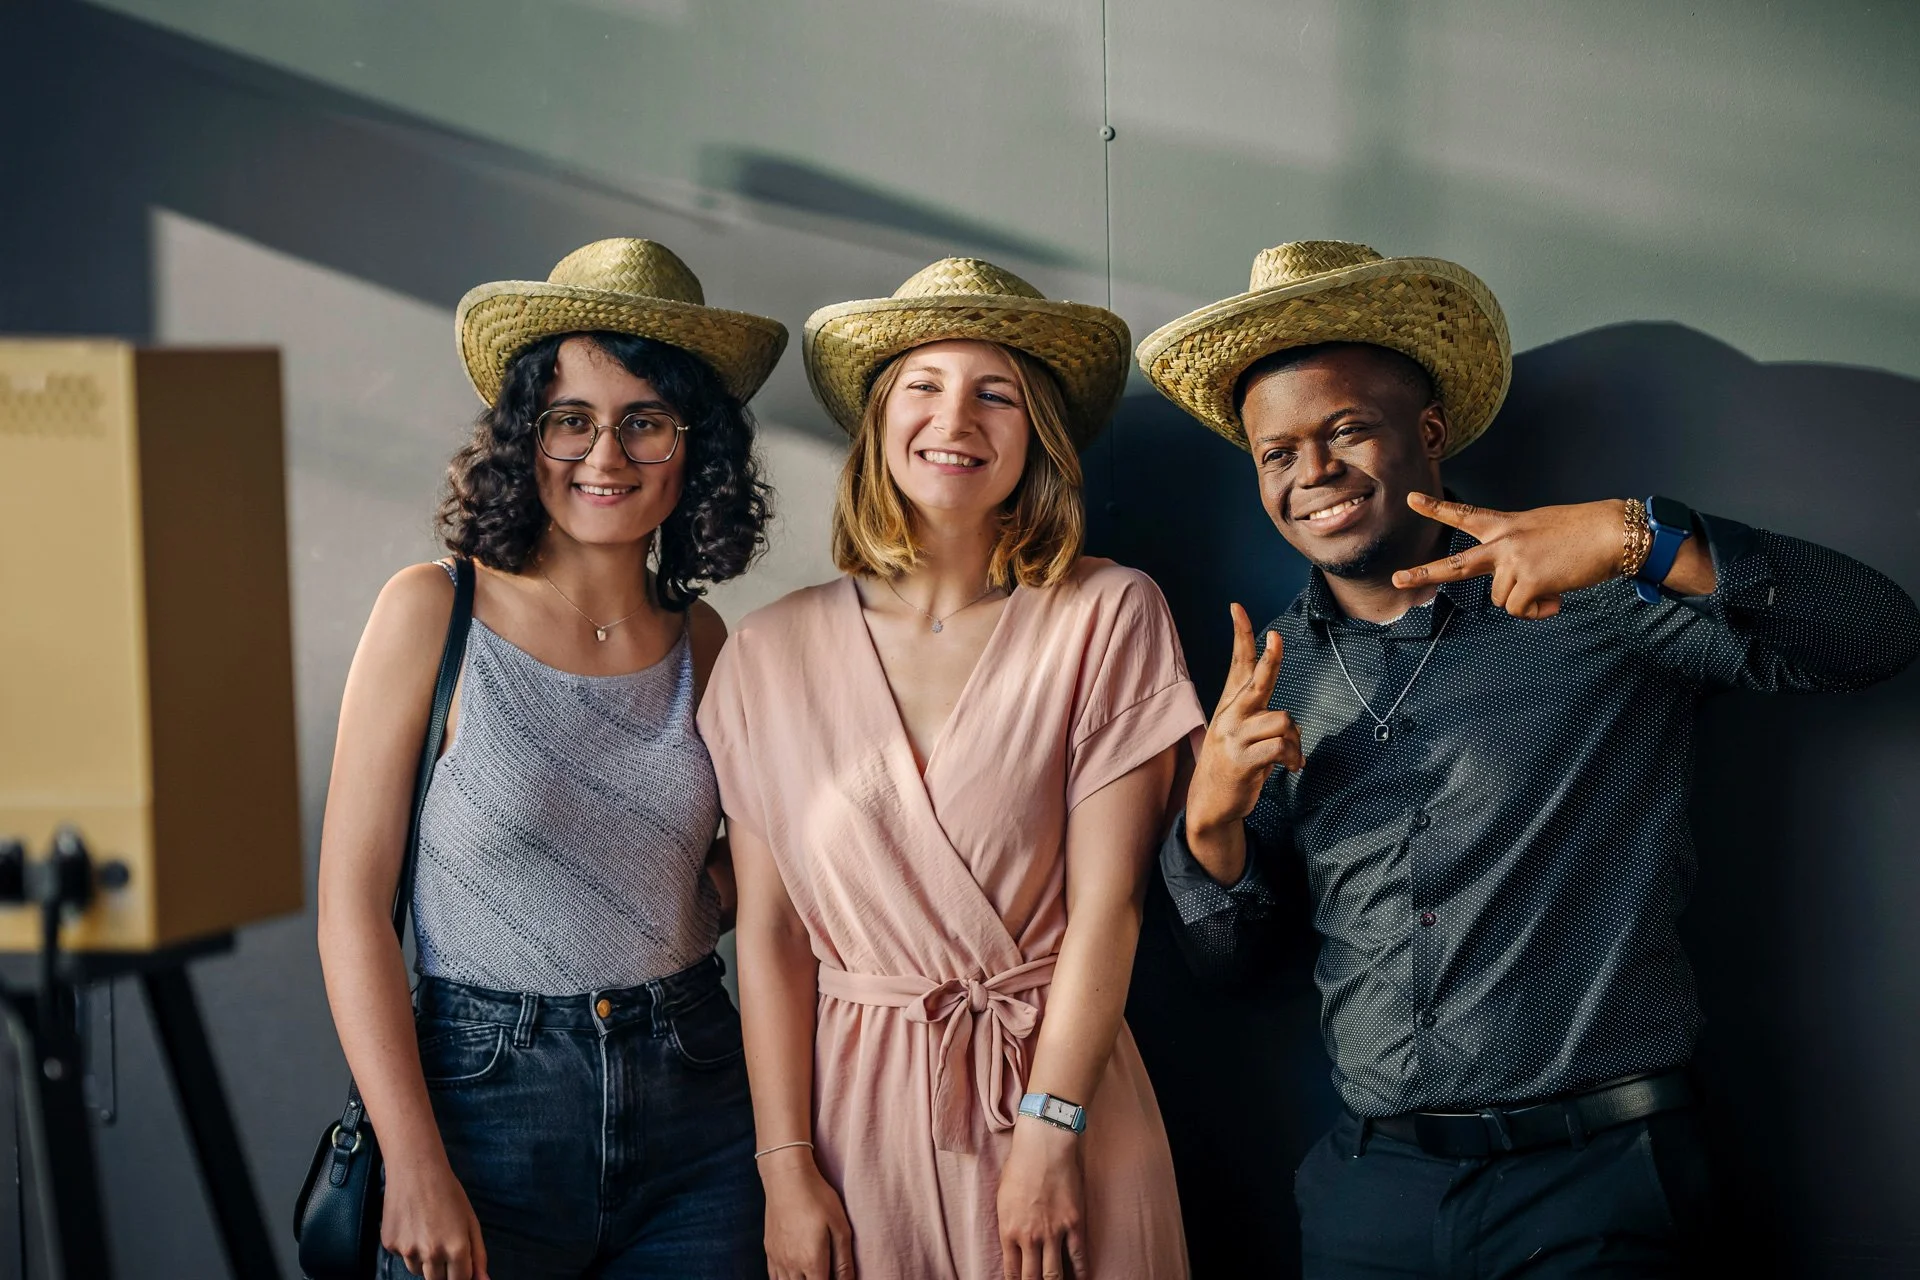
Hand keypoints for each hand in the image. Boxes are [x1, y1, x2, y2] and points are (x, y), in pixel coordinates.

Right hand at [381, 1157, 488, 1279]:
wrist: (415, 1170)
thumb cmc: (448, 1192)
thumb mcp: (470, 1221)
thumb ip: (478, 1254)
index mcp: (456, 1248)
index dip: (461, 1273)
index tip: (459, 1263)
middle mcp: (432, 1254)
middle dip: (443, 1270)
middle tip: (443, 1243)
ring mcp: (408, 1251)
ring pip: (418, 1270)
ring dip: (424, 1259)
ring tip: (427, 1229)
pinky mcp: (390, 1245)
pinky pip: (402, 1256)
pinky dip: (408, 1247)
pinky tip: (412, 1223)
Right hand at [761, 1147, 856, 1279]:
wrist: (787, 1177)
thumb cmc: (817, 1198)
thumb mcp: (840, 1227)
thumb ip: (844, 1261)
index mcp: (812, 1262)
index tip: (836, 1278)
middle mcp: (792, 1266)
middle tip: (825, 1273)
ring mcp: (777, 1259)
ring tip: (812, 1273)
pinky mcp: (769, 1250)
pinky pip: (773, 1277)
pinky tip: (794, 1275)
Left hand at [997, 1120, 1088, 1278]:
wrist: (1043, 1147)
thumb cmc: (1019, 1168)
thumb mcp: (1002, 1199)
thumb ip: (1007, 1226)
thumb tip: (1012, 1245)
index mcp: (1009, 1231)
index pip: (1012, 1272)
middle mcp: (1030, 1237)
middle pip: (1032, 1278)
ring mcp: (1053, 1232)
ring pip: (1054, 1275)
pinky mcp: (1074, 1224)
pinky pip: (1078, 1257)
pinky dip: (1080, 1273)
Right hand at [1187, 604, 1301, 842]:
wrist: (1210, 802)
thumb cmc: (1233, 764)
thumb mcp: (1240, 734)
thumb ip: (1261, 720)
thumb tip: (1291, 723)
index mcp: (1231, 704)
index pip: (1237, 662)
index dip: (1241, 634)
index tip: (1237, 607)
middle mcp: (1231, 715)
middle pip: (1257, 680)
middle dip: (1269, 660)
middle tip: (1277, 639)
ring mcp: (1235, 736)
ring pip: (1283, 720)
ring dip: (1296, 741)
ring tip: (1291, 757)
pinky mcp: (1242, 759)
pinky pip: (1282, 747)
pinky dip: (1294, 757)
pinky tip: (1292, 768)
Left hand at [1392, 493, 1628, 619]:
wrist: (1612, 532)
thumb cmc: (1585, 530)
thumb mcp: (1540, 531)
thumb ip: (1518, 551)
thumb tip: (1514, 586)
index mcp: (1507, 524)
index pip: (1465, 514)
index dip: (1437, 508)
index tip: (1411, 499)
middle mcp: (1503, 542)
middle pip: (1455, 564)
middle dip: (1424, 573)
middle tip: (1397, 578)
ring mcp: (1513, 561)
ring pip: (1501, 599)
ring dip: (1526, 600)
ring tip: (1552, 585)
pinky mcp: (1528, 580)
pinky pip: (1520, 610)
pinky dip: (1538, 610)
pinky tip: (1556, 596)